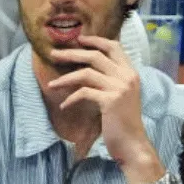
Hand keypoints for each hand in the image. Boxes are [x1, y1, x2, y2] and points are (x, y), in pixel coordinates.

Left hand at [46, 34, 161, 177]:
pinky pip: (84, 93)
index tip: (78, 40)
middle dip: (72, 53)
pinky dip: (71, 99)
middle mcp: (127, 76)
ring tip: (52, 85)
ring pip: (86, 73)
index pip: (114, 46)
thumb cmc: (123, 123)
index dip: (95, 41)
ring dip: (65, 78)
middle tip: (54, 54)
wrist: (132, 144)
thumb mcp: (120, 96)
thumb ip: (110, 81)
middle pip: (95, 56)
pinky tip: (64, 106)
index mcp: (131, 72)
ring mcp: (120, 87)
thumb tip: (87, 71)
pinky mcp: (110, 100)